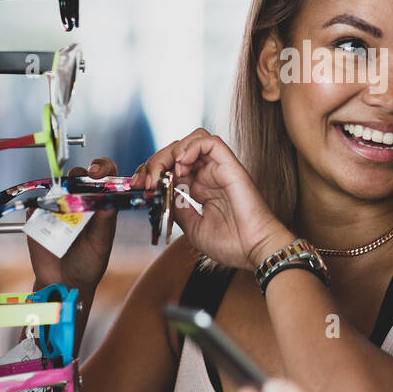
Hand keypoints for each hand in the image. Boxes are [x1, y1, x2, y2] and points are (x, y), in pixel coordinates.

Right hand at [25, 157, 118, 291]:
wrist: (64, 283)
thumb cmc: (88, 263)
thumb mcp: (101, 244)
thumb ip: (104, 222)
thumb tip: (110, 199)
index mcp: (100, 205)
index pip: (105, 177)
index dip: (103, 168)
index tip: (97, 173)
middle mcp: (80, 202)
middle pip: (79, 176)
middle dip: (80, 173)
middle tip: (80, 182)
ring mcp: (58, 207)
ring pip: (57, 185)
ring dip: (59, 188)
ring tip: (63, 205)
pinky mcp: (38, 217)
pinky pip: (35, 204)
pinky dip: (37, 206)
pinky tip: (43, 217)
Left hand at [129, 128, 293, 271]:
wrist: (254, 250)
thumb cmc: (231, 243)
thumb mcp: (191, 228)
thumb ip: (177, 208)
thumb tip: (160, 194)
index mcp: (201, 188)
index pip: (172, 167)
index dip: (152, 171)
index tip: (138, 185)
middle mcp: (209, 175)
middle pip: (177, 151)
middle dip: (155, 162)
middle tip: (145, 181)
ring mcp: (219, 168)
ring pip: (192, 140)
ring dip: (170, 152)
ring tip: (162, 173)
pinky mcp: (230, 165)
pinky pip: (209, 142)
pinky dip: (191, 146)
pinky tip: (180, 164)